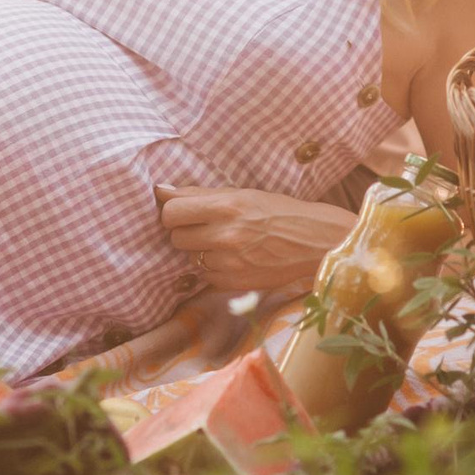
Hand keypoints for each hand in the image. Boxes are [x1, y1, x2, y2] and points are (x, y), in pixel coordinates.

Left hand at [155, 185, 356, 292]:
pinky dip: (214, 268)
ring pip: (190, 258)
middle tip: (206, 227)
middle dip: (186, 232)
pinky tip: (234, 258)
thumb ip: (198, 194)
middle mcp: (226, 235)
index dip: (172, 213)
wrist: (315, 241)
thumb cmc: (277, 211)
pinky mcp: (234, 283)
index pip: (172, 212)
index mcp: (227, 206)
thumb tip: (160, 191)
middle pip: (176, 237)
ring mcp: (229, 262)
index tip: (181, 213)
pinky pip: (205, 275)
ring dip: (200, 251)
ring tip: (225, 242)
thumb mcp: (241, 194)